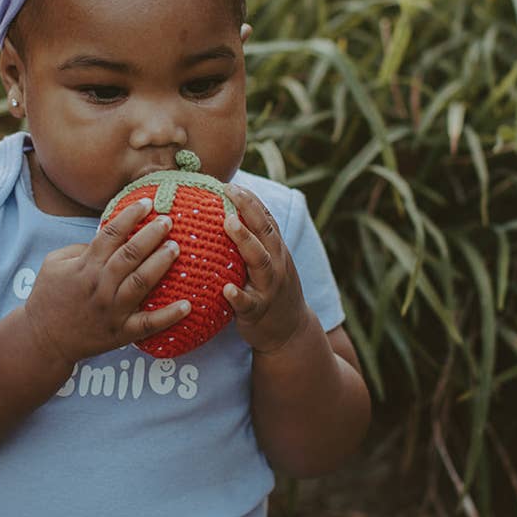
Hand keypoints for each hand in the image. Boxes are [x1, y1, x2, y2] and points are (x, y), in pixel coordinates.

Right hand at [24, 198, 189, 365]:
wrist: (42, 340)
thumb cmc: (48, 297)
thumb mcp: (53, 264)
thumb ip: (79, 248)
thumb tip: (107, 237)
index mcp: (85, 267)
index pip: (110, 234)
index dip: (130, 216)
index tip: (148, 203)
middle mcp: (100, 286)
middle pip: (129, 255)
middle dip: (151, 235)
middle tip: (169, 221)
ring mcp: (112, 311)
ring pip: (140, 283)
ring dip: (160, 264)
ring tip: (176, 248)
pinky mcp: (121, 333)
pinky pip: (148, 325)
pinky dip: (169, 316)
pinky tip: (188, 305)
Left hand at [222, 183, 310, 353]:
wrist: (291, 332)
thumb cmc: (270, 289)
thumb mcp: (269, 261)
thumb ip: (255, 240)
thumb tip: (226, 211)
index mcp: (277, 250)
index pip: (266, 219)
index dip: (251, 200)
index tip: (233, 184)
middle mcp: (277, 264)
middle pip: (265, 232)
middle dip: (249, 209)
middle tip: (229, 191)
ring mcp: (269, 287)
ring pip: (260, 261)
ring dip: (245, 240)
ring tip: (229, 223)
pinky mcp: (258, 311)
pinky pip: (248, 303)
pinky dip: (238, 295)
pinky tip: (227, 289)